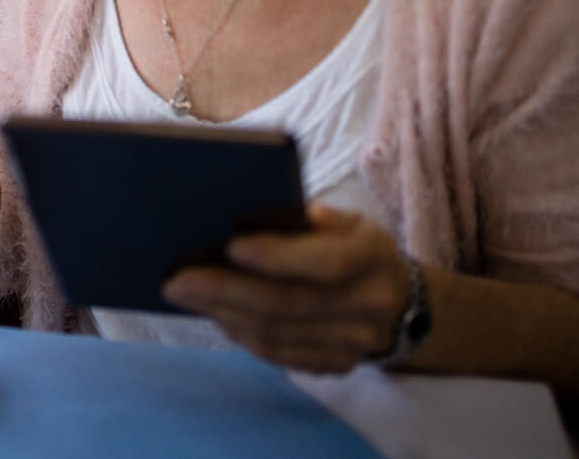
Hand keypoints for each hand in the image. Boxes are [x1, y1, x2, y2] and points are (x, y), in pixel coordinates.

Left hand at [161, 205, 410, 373]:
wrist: (401, 303)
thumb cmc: (355, 248)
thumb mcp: (347, 222)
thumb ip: (309, 218)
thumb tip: (251, 213)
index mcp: (372, 258)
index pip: (326, 263)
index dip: (278, 257)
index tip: (230, 246)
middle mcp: (368, 306)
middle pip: (289, 304)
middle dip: (226, 291)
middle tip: (177, 280)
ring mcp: (353, 344)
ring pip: (278, 334)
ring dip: (224, 314)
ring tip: (184, 295)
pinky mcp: (335, 365)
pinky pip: (280, 355)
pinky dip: (242, 334)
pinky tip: (215, 315)